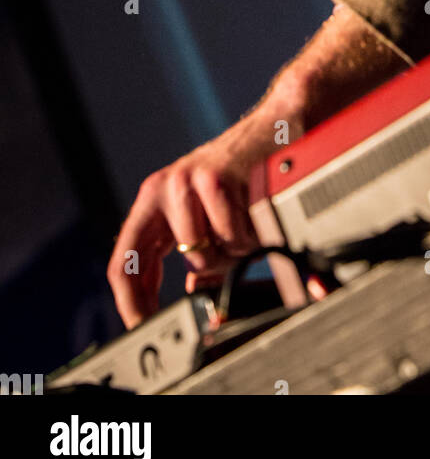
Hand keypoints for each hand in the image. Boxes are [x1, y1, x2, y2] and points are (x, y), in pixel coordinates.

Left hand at [107, 133, 261, 328]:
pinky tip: (257, 208)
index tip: (144, 329)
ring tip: (248, 219)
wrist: (275, 128)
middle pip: (190, 260)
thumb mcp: (205, 212)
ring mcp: (191, 180)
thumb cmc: (241, 172)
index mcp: (154, 200)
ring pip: (214, 251)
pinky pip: (237, 235)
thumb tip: (193, 294)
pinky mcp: (220, 177)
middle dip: (221, 264)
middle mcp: (166, 188)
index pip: (124, 265)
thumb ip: (192, 252)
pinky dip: (254, 234)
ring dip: (240, 248)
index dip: (132, 305)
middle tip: (236, 246)